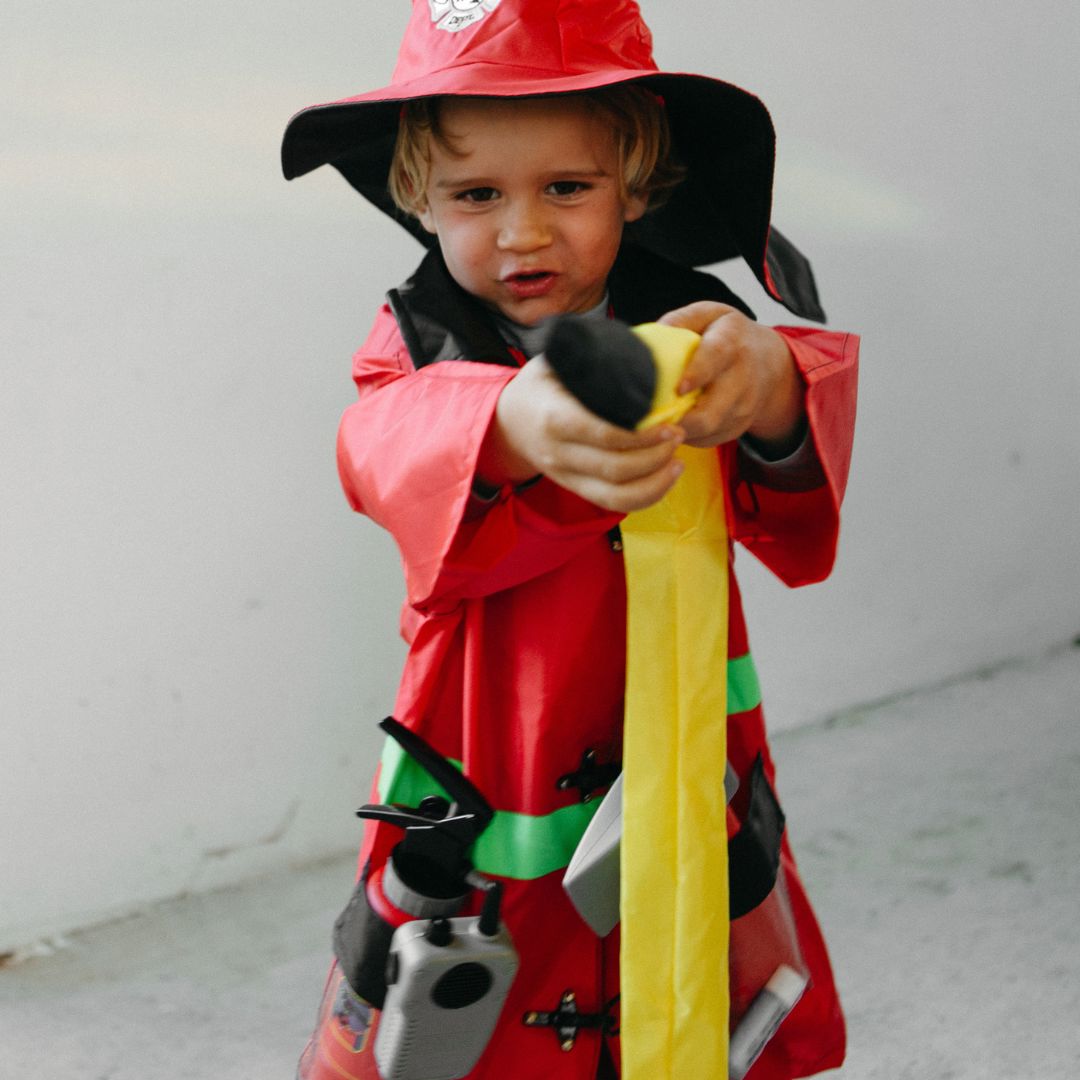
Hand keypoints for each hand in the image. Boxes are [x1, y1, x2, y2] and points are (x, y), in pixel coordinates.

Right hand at [478, 355, 685, 512]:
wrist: (507, 421)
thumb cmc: (539, 386)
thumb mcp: (555, 362)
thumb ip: (589, 356)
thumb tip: (639, 344)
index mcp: (555, 418)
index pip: (604, 435)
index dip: (642, 436)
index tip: (670, 423)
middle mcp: (559, 454)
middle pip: (615, 470)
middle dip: (655, 457)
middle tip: (678, 435)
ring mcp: (566, 476)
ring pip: (617, 497)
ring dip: (655, 483)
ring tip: (677, 461)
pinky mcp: (575, 489)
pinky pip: (614, 504)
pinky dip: (645, 497)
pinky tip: (665, 478)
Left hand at [658, 302, 804, 452]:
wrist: (768, 360)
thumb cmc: (727, 335)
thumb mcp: (710, 315)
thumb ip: (682, 320)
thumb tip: (652, 336)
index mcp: (730, 342)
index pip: (715, 358)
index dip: (697, 374)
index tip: (678, 388)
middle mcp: (742, 377)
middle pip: (711, 412)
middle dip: (681, 419)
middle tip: (652, 418)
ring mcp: (743, 406)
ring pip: (708, 431)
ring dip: (680, 430)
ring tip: (659, 421)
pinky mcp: (739, 426)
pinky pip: (709, 440)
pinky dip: (689, 437)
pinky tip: (675, 424)